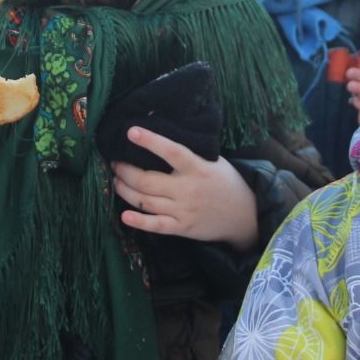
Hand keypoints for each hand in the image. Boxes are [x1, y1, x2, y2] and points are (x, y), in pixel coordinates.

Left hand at [112, 127, 258, 250]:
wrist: (244, 215)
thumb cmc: (224, 182)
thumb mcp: (212, 161)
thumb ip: (189, 154)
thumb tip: (160, 137)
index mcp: (197, 168)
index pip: (171, 151)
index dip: (150, 141)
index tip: (131, 132)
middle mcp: (188, 189)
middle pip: (147, 180)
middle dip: (125, 171)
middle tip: (115, 163)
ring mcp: (184, 210)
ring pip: (145, 201)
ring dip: (125, 190)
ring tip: (116, 180)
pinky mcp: (182, 227)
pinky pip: (156, 225)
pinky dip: (139, 222)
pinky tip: (124, 216)